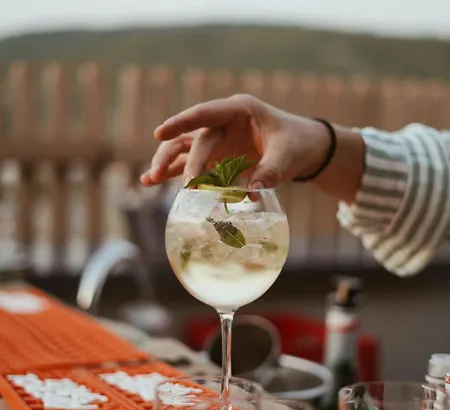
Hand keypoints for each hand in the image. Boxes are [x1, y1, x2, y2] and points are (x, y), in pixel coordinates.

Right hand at [140, 94, 329, 188]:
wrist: (303, 149)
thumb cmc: (296, 143)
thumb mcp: (287, 154)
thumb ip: (270, 171)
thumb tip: (252, 195)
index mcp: (239, 110)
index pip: (206, 114)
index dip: (182, 122)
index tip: (160, 133)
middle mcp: (223, 124)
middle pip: (193, 138)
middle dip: (179, 159)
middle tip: (166, 177)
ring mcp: (218, 141)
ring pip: (185, 149)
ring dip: (168, 164)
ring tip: (149, 180)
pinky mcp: (217, 158)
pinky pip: (191, 164)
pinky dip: (175, 173)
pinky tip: (152, 181)